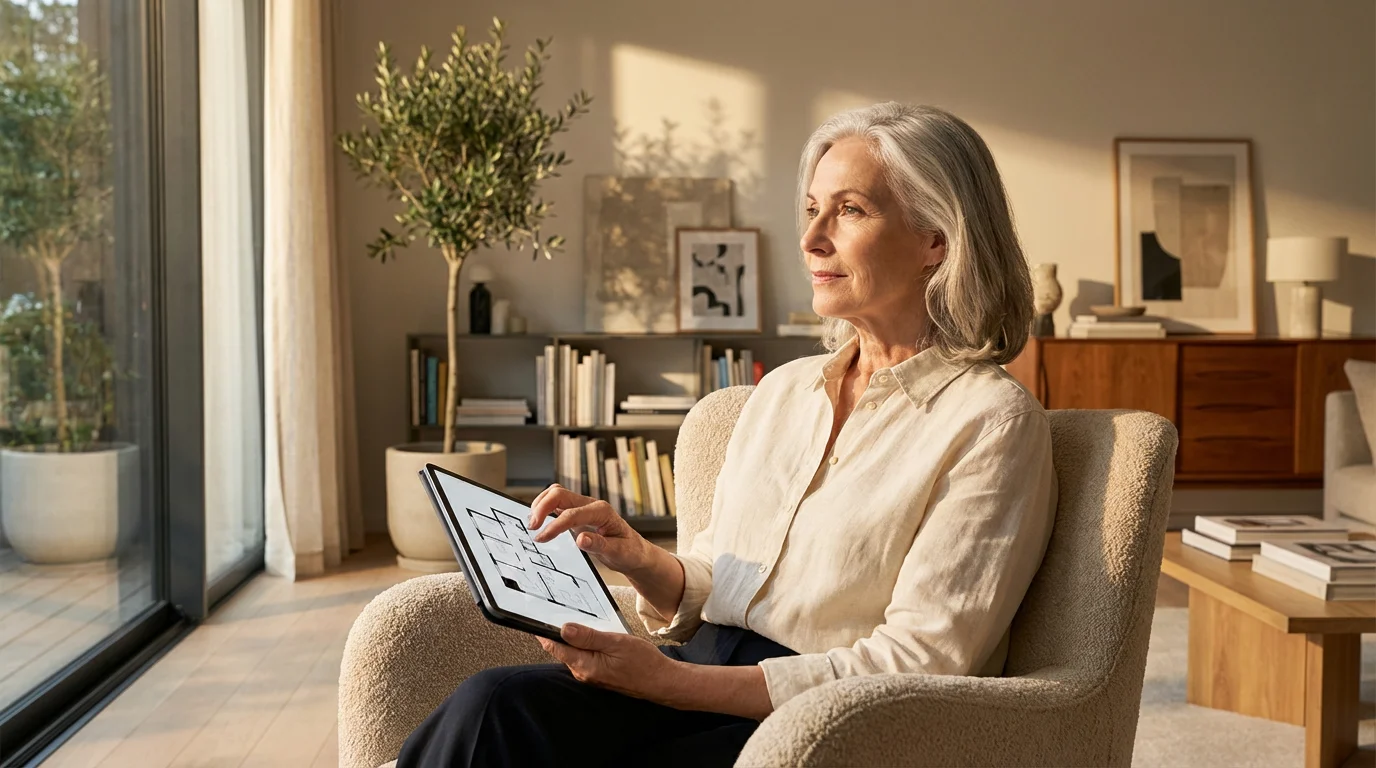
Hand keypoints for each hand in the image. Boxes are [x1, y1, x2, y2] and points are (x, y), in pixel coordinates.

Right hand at [527, 484, 649, 573]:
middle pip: (559, 494)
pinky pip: (557, 503)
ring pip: (556, 494)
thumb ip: (599, 545)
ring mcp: (583, 507)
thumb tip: (581, 539)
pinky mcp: (577, 513)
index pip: (572, 514)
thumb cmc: (629, 551)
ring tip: (532, 524)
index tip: (541, 538)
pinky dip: (544, 509)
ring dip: (540, 505)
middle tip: (532, 527)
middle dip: (541, 507)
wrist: (635, 552)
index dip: (554, 525)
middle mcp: (591, 505)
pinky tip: (538, 521)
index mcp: (602, 511)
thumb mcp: (618, 552)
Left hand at [539, 623, 683, 702]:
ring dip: (576, 637)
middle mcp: (583, 673)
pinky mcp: (598, 674)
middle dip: (561, 631)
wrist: (661, 681)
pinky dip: (585, 644)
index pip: (555, 647)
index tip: (537, 617)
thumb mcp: (616, 642)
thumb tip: (564, 629)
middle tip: (562, 610)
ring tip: (583, 619)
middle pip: (563, 649)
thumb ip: (589, 637)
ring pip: (574, 652)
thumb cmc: (643, 662)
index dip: (544, 632)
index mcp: (585, 665)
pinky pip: (585, 656)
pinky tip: (596, 634)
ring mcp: (590, 675)